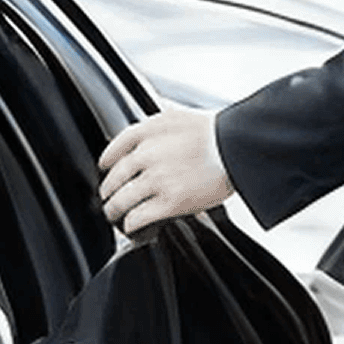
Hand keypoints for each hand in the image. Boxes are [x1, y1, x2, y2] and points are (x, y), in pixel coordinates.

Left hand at [97, 108, 231, 233]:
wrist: (238, 148)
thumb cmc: (215, 134)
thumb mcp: (177, 117)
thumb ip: (155, 126)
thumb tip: (143, 137)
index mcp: (149, 131)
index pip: (116, 147)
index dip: (107, 160)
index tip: (105, 168)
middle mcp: (148, 154)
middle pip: (114, 178)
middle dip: (108, 191)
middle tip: (108, 198)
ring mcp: (157, 179)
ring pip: (121, 201)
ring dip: (114, 211)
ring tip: (115, 215)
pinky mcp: (170, 202)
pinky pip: (137, 218)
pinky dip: (131, 224)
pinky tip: (132, 226)